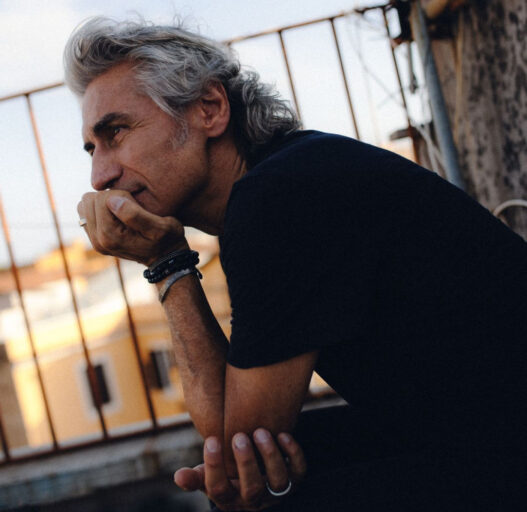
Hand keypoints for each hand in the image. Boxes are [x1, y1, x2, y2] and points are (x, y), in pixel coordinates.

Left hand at [77, 190, 186, 264]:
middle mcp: (98, 241)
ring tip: (123, 211)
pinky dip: (100, 210)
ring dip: (103, 203)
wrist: (165, 259)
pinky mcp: (95, 238)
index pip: (101, 198)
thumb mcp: (160, 227)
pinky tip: (116, 216)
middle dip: (109, 198)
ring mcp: (95, 241)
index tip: (137, 206)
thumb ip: (135, 215)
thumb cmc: (167, 240)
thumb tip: (111, 200)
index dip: (121, 195)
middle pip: (89, 200)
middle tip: (130, 208)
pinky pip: (86, 213)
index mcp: (110, 237)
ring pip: (85, 205)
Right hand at [174, 429, 306, 510]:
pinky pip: (299, 470)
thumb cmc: (229, 474)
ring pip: (278, 480)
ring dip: (269, 455)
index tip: (212, 439)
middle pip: (252, 488)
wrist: (259, 478)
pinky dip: (293, 453)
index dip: (214, 466)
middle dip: (246, 462)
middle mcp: (255, 498)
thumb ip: (196, 477)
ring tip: (259, 432)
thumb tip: (178, 477)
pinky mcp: (296, 479)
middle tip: (239, 436)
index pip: (219, 489)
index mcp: (230, 498)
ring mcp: (277, 490)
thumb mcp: (210, 478)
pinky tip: (282, 434)